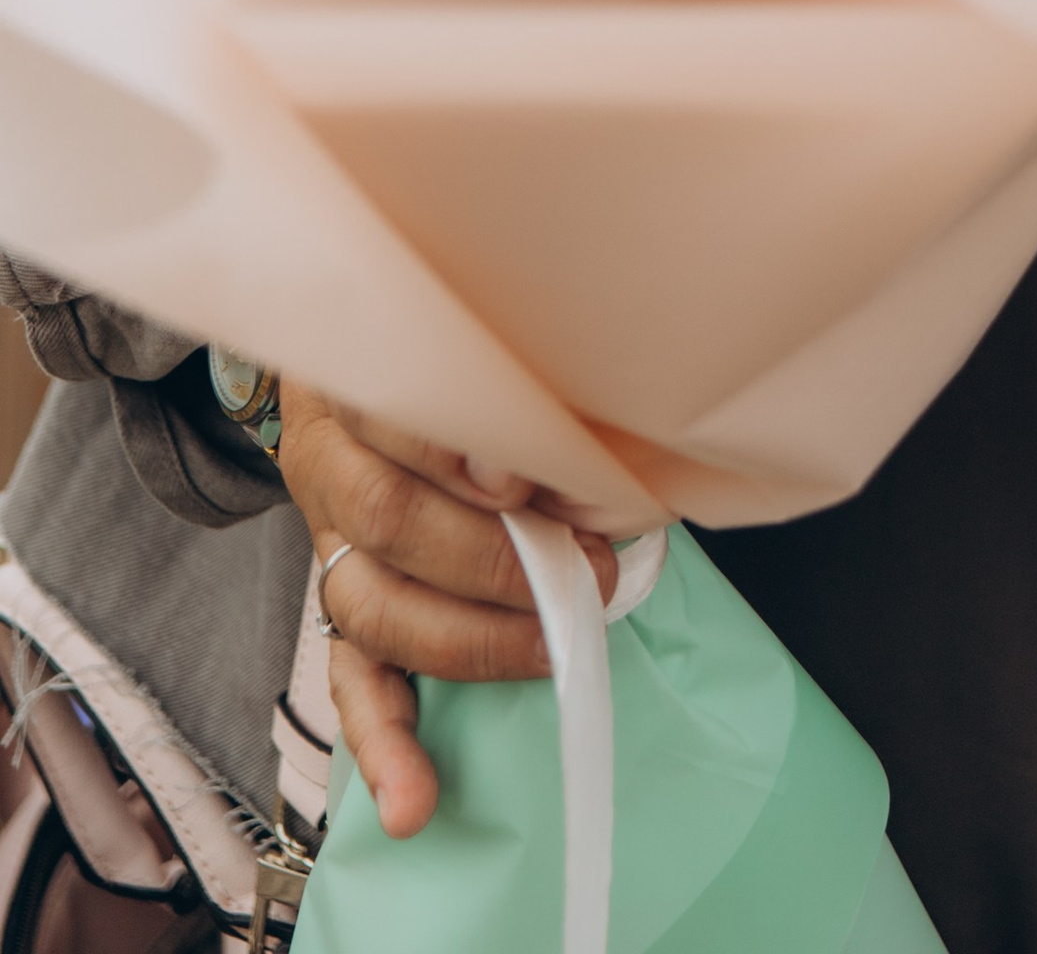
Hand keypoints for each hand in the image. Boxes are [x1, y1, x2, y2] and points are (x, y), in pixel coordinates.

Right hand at [275, 384, 620, 838]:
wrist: (376, 366)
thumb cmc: (456, 363)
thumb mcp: (477, 345)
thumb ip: (521, 386)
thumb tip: (595, 444)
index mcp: (362, 387)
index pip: (387, 414)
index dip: (451, 450)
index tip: (521, 479)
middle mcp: (332, 466)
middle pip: (383, 517)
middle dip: (488, 556)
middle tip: (583, 567)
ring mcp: (330, 547)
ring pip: (369, 605)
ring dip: (468, 638)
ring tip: (550, 646)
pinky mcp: (344, 614)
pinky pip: (352, 687)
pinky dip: (386, 747)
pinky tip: (412, 802)